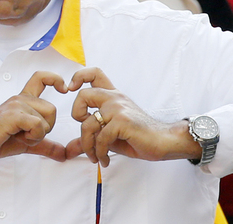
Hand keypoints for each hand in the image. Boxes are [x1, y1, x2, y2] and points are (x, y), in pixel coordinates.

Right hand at [0, 71, 67, 194]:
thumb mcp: (26, 143)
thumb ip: (46, 145)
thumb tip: (64, 154)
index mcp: (22, 100)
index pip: (41, 78)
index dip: (56, 79)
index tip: (64, 89)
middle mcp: (20, 98)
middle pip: (52, 109)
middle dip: (45, 129)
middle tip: (26, 136)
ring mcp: (16, 105)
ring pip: (46, 118)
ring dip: (37, 135)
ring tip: (18, 137)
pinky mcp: (13, 115)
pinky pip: (38, 125)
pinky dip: (33, 136)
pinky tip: (17, 138)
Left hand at [64, 68, 197, 166]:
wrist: (163, 141)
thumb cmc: (137, 137)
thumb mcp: (109, 136)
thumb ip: (90, 138)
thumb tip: (68, 150)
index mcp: (112, 96)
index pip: (94, 74)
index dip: (78, 77)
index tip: (70, 90)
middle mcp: (114, 97)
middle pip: (83, 94)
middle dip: (76, 115)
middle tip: (86, 131)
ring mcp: (118, 108)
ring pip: (87, 123)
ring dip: (88, 145)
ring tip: (95, 156)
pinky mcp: (123, 121)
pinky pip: (100, 138)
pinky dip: (99, 153)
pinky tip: (104, 160)